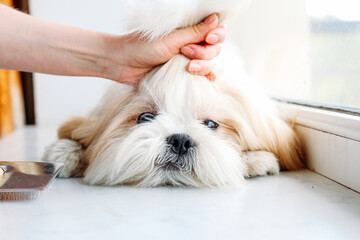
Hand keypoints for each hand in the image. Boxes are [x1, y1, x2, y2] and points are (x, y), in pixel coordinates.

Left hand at [109, 14, 224, 84]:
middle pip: (215, 48)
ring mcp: (189, 59)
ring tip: (188, 67)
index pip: (215, 30)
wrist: (125, 65)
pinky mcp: (185, 74)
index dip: (216, 35)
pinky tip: (208, 78)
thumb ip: (194, 32)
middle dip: (204, 52)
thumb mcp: (170, 39)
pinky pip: (204, 75)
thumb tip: (215, 18)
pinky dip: (208, 76)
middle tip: (185, 52)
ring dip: (204, 65)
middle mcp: (192, 43)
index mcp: (188, 30)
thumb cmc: (142, 48)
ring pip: (211, 62)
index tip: (208, 38)